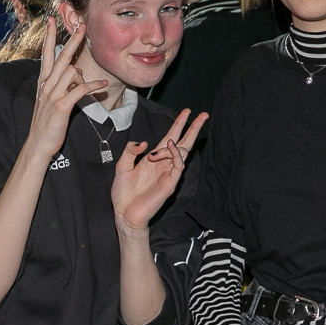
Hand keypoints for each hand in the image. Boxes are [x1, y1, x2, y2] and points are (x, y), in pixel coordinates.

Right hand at [23, 22, 102, 167]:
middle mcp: (47, 85)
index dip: (50, 36)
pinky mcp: (62, 106)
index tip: (52, 20)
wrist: (38, 144)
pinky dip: (93, 85)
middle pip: (62, 56)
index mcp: (44, 81)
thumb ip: (62, 84)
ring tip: (95, 81)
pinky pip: (80, 90)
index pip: (47, 53)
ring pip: (71, 72)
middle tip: (82, 25)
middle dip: (73, 40)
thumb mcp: (51, 100)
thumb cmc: (47, 123)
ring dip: (85, 73)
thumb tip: (75, 73)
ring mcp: (53, 95)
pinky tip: (102, 84)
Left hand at [111, 107, 208, 233]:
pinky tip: (170, 145)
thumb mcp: (122, 165)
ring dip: (172, 145)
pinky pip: (179, 165)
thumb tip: (144, 142)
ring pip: (181, 152)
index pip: (171, 138)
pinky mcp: (170, 183)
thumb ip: (130, 150)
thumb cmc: (123, 193)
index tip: (187, 111)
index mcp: (154, 159)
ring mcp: (169, 173)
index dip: (179, 124)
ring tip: (157, 151)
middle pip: (184, 142)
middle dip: (193, 128)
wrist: (124, 213)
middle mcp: (164, 164)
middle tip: (204, 115)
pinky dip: (176, 153)